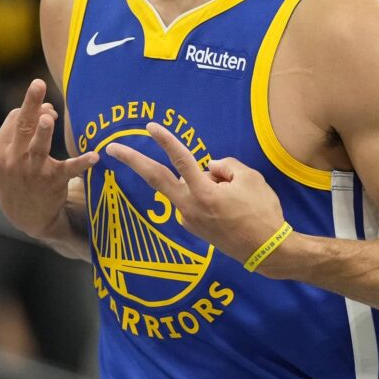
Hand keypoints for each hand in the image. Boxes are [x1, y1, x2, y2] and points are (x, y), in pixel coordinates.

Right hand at [0, 80, 100, 239]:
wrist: (23, 215)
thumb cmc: (17, 175)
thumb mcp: (7, 155)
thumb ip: (21, 131)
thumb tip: (45, 109)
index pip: (15, 119)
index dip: (31, 107)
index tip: (47, 108)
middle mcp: (12, 158)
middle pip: (23, 127)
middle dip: (30, 104)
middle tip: (38, 83)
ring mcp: (31, 170)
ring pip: (38, 147)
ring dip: (43, 132)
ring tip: (48, 118)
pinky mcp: (52, 181)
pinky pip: (68, 169)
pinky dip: (81, 163)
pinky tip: (94, 156)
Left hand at [106, 122, 287, 269]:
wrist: (267, 251)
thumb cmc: (262, 212)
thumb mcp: (251, 178)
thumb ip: (225, 165)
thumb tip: (208, 167)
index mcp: (204, 193)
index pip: (181, 160)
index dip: (166, 141)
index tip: (150, 127)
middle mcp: (189, 207)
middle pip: (156, 179)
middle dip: (133, 161)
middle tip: (112, 148)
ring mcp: (188, 220)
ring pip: (188, 187)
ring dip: (205, 182)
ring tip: (237, 198)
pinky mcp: (193, 227)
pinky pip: (195, 200)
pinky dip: (209, 194)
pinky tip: (231, 208)